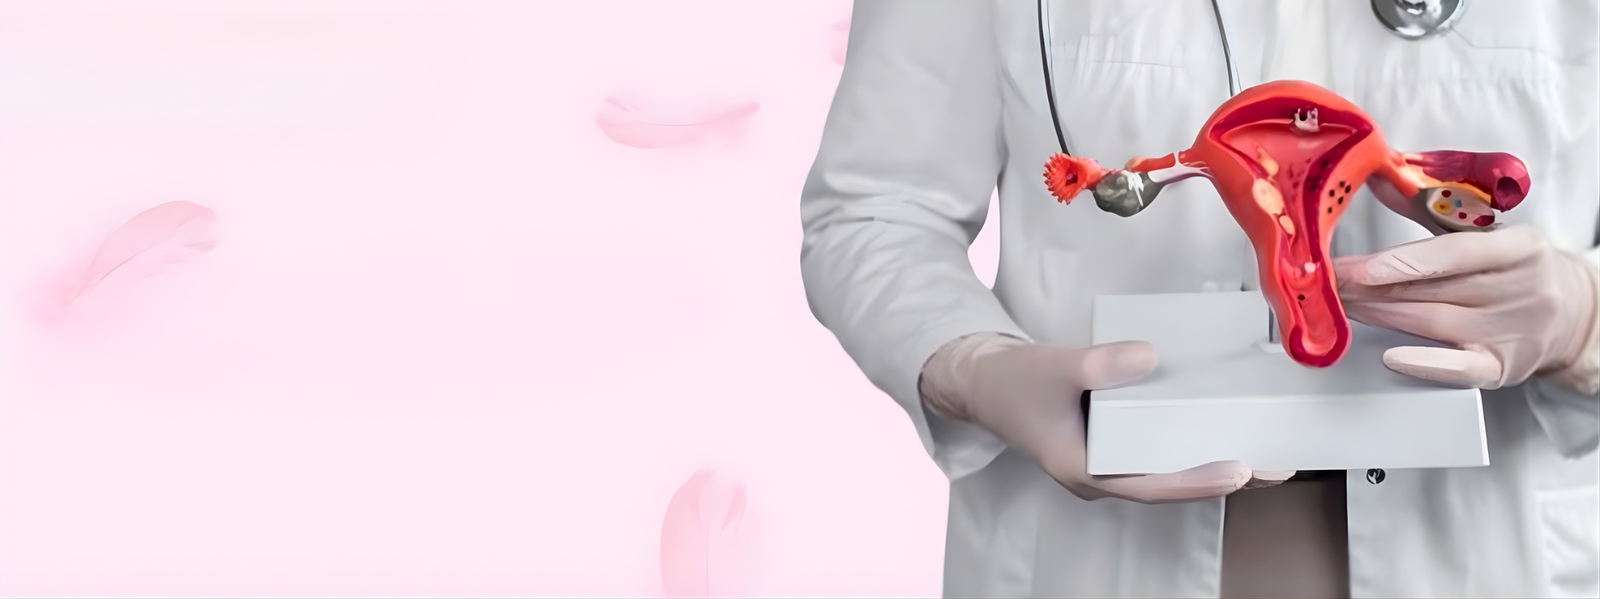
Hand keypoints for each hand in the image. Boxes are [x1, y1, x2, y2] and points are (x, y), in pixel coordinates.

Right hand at [919, 333, 1291, 502]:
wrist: (981, 382)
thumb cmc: (1011, 383)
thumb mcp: (1053, 368)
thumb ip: (1099, 365)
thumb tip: (1149, 358)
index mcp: (1084, 471)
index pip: (1151, 486)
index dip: (1197, 481)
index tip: (1240, 470)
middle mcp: (1102, 474)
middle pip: (1171, 483)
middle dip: (1224, 476)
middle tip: (1276, 465)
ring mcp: (1108, 461)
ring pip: (1170, 469)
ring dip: (1214, 461)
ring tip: (1265, 452)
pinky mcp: (1113, 443)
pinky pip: (1160, 449)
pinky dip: (1192, 440)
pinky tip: (1221, 425)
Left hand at [1334, 224, 1599, 388]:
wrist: (1573, 311)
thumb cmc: (1515, 267)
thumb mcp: (1485, 230)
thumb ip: (1429, 207)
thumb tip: (1379, 176)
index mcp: (1519, 246)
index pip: (1454, 253)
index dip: (1401, 261)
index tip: (1357, 267)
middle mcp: (1521, 289)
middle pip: (1431, 290)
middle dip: (1369, 286)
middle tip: (1326, 282)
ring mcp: (1513, 331)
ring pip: (1432, 323)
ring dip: (1378, 314)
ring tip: (1339, 304)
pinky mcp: (1504, 367)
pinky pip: (1460, 368)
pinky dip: (1424, 364)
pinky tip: (1393, 357)